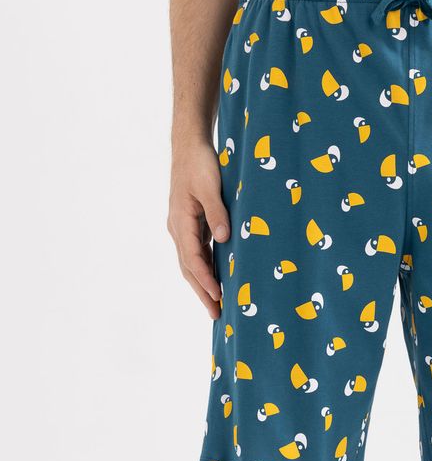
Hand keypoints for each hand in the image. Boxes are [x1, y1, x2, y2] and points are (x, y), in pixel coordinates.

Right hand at [167, 139, 229, 318]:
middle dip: (202, 292)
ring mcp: (183, 228)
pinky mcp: (191, 224)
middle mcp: (178, 228)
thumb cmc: (200, 164)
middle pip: (189, 268)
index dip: (205, 280)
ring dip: (203, 284)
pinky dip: (205, 269)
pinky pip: (197, 253)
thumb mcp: (211, 186)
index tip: (218, 296)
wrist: (189, 146)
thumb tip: (224, 239)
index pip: (193, 259)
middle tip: (216, 314)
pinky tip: (216, 279)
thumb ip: (217, 213)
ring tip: (216, 304)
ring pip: (191, 263)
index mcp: (181, 222)